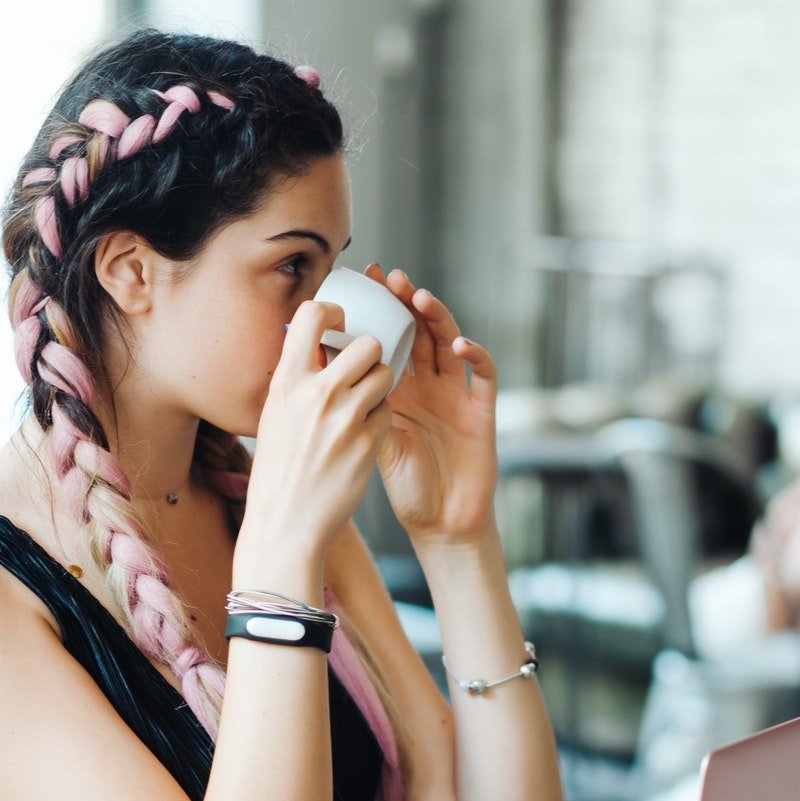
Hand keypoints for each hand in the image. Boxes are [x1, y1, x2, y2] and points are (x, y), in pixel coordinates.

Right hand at [238, 299, 394, 586]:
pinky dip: (380, 420)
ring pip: (385, 376)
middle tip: (364, 370)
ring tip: (364, 404)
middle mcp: (317, 394)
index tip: (340, 323)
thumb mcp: (274, 416)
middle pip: (368, 344)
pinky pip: (388, 412)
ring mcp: (345, 419)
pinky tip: (362, 437)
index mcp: (287, 382)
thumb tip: (317, 348)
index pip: (312, 315)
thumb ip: (297, 380)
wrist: (285, 523)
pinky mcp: (368, 443)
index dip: (333, 311)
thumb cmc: (278, 471)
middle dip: (372, 353)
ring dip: (380, 385)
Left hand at [368, 265, 498, 543]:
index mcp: (399, 389)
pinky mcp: (482, 412)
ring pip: (450, 344)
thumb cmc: (405, 486)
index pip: (390, 338)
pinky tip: (460, 345)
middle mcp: (429, 386)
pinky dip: (476, 356)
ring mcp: (457, 396)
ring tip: (420, 298)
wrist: (440, 523)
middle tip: (392, 277)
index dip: (381, 309)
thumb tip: (315, 370)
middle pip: (420, 332)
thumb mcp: (371, 440)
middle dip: (407, 302)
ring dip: (438, 318)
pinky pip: (484, 376)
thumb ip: (355, 405)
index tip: (362, 281)